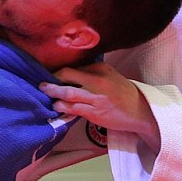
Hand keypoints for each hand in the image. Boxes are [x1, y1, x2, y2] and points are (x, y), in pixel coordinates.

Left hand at [41, 63, 159, 145]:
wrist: (140, 111)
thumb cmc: (122, 93)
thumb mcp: (109, 75)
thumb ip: (92, 73)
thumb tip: (70, 74)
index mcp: (100, 69)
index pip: (74, 67)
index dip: (58, 72)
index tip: (50, 75)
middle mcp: (98, 81)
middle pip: (67, 76)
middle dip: (52, 80)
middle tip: (41, 84)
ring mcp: (96, 97)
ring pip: (68, 93)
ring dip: (54, 94)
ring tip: (46, 95)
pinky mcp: (95, 112)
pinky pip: (74, 109)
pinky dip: (63, 108)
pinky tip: (57, 108)